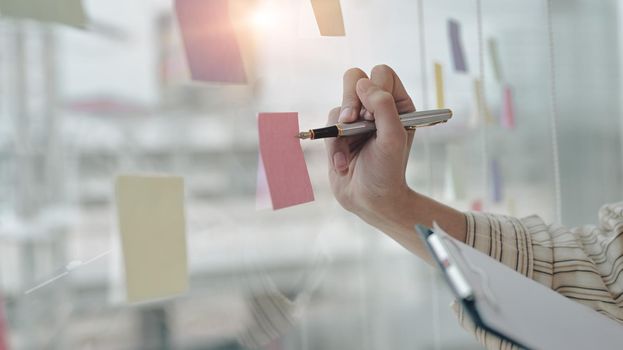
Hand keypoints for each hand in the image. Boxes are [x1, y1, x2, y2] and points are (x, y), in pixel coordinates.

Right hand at [325, 65, 465, 256]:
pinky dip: (333, 145)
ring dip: (342, 129)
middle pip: (355, 78)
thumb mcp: (393, 137)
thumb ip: (383, 106)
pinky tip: (343, 163)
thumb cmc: (387, 171)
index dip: (374, 90)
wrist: (369, 200)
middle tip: (352, 121)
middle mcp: (377, 108)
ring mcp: (356, 120)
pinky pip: (328, 125)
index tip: (374, 117)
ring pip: (340, 104)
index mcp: (398, 105)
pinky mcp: (339, 133)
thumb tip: (363, 83)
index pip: (382, 75)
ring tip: (349, 150)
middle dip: (351, 99)